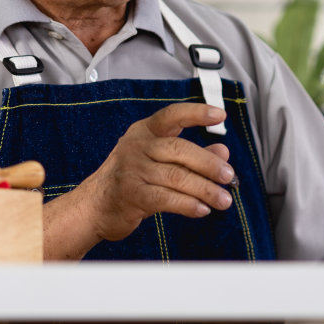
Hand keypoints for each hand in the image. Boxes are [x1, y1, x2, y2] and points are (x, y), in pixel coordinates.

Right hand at [78, 102, 235, 242]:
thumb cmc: (130, 180)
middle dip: (208, 163)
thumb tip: (223, 151)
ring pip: (176, 177)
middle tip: (229, 175)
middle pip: (179, 149)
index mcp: (145, 132)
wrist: (94, 206)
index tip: (220, 115)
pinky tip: (202, 209)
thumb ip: (191, 155)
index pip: (172, 115)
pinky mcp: (132, 195)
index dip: (196, 113)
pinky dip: (188, 205)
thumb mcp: (159, 161)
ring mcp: (133, 170)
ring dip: (204, 189)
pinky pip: (166, 198)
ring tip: (223, 199)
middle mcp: (137, 147)